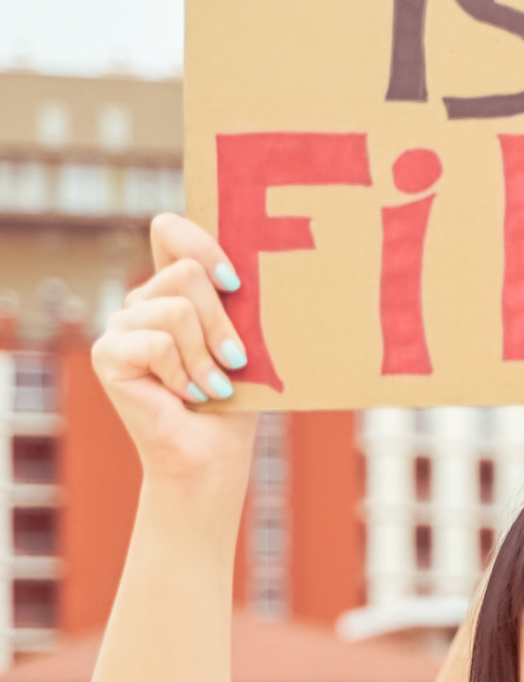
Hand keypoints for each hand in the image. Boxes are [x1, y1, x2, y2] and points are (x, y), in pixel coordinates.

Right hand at [90, 215, 257, 486]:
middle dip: (222, 321)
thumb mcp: (248, 336)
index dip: (201, 241)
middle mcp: (142, 301)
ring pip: (176, 308)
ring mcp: (120, 325)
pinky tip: (186, 394)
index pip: (169, 229)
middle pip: (187, 273)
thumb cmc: (239, 396)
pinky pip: (157, 342)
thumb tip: (258, 264)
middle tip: (236, 360)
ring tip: (213, 386)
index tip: (236, 282)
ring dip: (206, 355)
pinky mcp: (106, 353)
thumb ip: (238, 298)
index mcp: (174, 289)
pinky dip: (183, 372)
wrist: (214, 452)